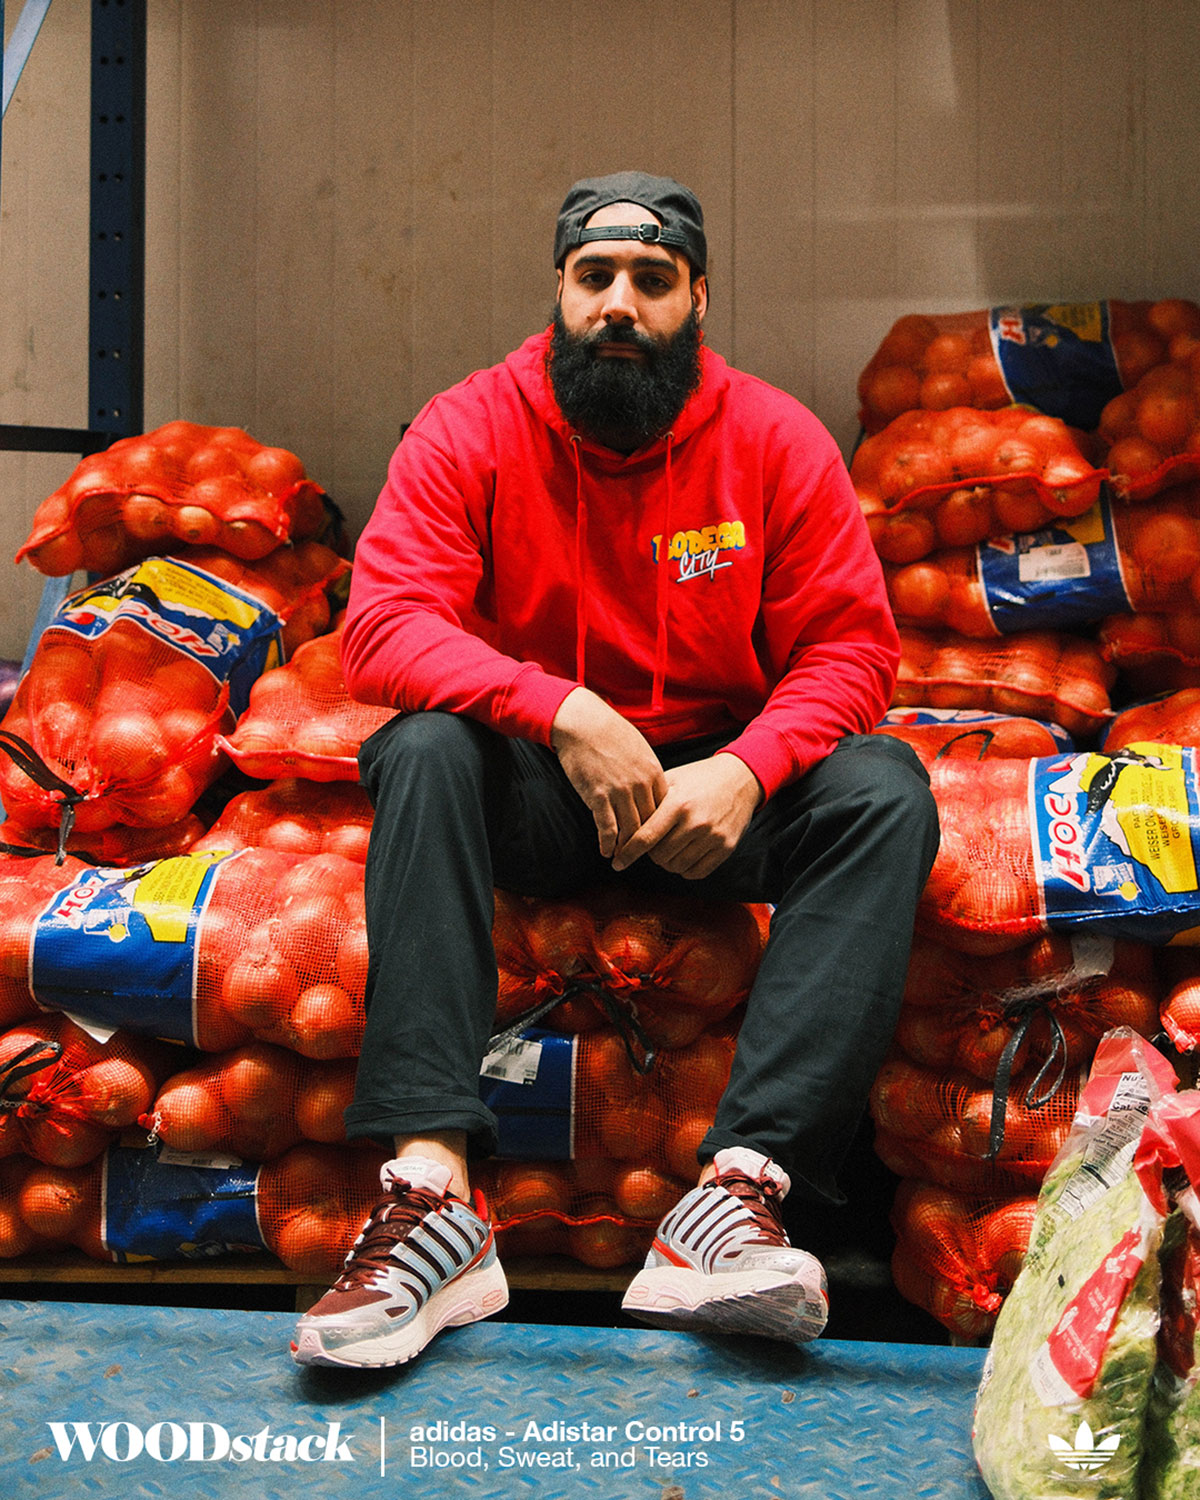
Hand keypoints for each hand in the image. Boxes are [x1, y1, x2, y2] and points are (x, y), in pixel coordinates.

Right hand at [550, 687, 666, 858]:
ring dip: (627, 849)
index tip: (659, 838)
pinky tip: (605, 851)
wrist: (584, 723)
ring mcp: (620, 791)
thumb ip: (648, 770)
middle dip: (648, 843)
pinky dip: (607, 843)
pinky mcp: (598, 796)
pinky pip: (607, 827)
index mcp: (654, 772)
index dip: (663, 827)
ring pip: (630, 830)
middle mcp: (640, 784)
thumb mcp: (640, 748)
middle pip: (650, 823)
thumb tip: (654, 786)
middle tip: (644, 856)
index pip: (665, 809)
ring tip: (623, 859)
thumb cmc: (610, 732)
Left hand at [612, 753, 762, 877]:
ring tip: (669, 848)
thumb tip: (623, 824)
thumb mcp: (672, 780)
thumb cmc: (699, 778)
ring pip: (676, 866)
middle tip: (653, 843)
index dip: (628, 853)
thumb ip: (649, 802)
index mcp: (678, 804)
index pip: (645, 838)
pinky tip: (683, 855)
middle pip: (659, 856)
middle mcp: (696, 823)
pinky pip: (697, 872)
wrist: (740, 779)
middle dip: (651, 853)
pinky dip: (685, 869)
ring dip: (667, 862)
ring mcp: (713, 837)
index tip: (617, 863)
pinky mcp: (726, 848)